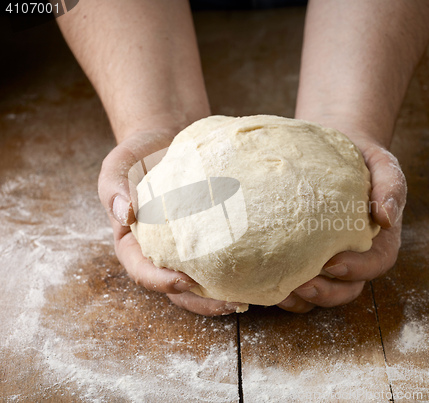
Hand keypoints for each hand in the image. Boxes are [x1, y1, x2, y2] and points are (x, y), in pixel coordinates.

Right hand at [98, 131, 240, 315]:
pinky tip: (263, 268)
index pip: (144, 272)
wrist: (167, 138)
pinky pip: (224, 255)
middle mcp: (162, 252)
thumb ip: (113, 187)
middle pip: (180, 288)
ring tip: (252, 296)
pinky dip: (241, 266)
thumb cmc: (139, 155)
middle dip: (205, 301)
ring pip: (205, 280)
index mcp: (134, 245)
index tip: (186, 281)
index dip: (162, 282)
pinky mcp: (212, 235)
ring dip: (226, 293)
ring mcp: (188, 247)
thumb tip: (125, 213)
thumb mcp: (118, 165)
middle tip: (233, 303)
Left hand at [277, 134, 406, 312]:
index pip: (377, 262)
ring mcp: (328, 259)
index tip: (333, 263)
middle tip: (302, 285)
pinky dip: (285, 290)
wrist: (333, 147)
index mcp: (378, 238)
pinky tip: (267, 284)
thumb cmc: (360, 159)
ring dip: (303, 299)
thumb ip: (391, 187)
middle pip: (348, 288)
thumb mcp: (382, 165)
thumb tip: (387, 218)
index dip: (358, 269)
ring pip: (322, 292)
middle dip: (326, 293)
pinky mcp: (304, 257)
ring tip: (281, 292)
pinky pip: (298, 282)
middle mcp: (355, 255)